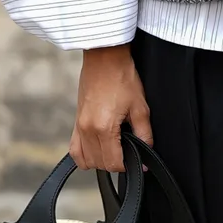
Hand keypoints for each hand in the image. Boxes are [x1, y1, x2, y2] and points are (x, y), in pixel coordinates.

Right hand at [70, 45, 152, 172]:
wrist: (104, 58)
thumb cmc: (123, 78)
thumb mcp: (140, 108)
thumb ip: (144, 135)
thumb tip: (147, 155)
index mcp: (103, 128)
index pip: (113, 163)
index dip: (128, 165)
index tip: (137, 159)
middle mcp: (87, 129)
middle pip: (99, 164)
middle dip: (115, 163)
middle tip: (128, 151)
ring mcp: (78, 125)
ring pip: (86, 160)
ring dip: (100, 161)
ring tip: (115, 149)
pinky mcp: (76, 120)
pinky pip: (75, 149)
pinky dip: (85, 155)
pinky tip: (97, 149)